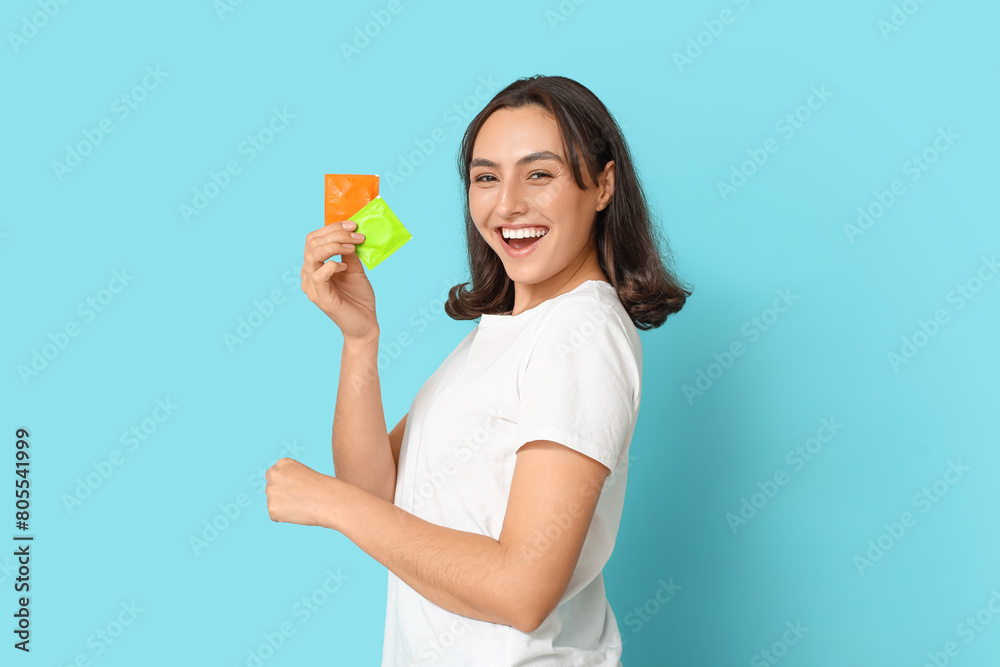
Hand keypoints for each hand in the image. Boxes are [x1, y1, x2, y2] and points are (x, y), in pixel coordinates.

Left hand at [265, 458, 338, 527]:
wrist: (330, 500)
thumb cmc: (322, 489)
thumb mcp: (303, 475)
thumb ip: (287, 480)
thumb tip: (275, 496)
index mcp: (282, 463)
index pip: (274, 475)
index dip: (286, 484)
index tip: (297, 488)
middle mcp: (273, 474)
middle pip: (271, 488)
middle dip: (282, 494)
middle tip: (300, 498)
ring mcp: (271, 492)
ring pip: (273, 502)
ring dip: (284, 506)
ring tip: (302, 504)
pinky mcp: (272, 508)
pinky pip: (275, 515)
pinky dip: (285, 517)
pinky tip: (298, 512)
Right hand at [301, 220, 379, 341]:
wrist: (365, 324)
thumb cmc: (359, 298)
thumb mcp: (355, 269)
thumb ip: (349, 252)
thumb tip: (351, 232)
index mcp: (315, 265)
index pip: (315, 239)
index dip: (332, 228)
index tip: (353, 224)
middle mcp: (309, 274)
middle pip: (312, 243)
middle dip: (336, 234)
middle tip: (357, 235)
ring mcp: (312, 286)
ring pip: (313, 255)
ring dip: (335, 246)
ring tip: (353, 247)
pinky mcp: (320, 298)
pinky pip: (318, 275)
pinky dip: (332, 266)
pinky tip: (344, 267)